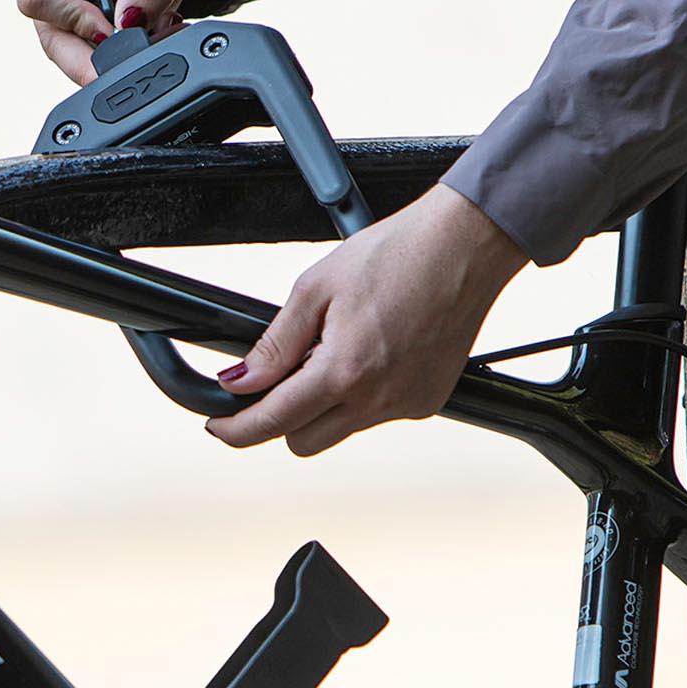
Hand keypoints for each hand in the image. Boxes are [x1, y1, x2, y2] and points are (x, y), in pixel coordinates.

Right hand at [15, 0, 216, 83]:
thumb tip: (130, 27)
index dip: (74, 20)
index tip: (112, 30)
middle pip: (53, 38)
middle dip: (97, 55)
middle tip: (139, 55)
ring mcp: (62, 9)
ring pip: (75, 56)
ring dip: (116, 58)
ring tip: (158, 33)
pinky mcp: (81, 30)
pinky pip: (95, 58)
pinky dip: (125, 57)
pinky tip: (153, 37)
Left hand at [207, 185, 529, 455]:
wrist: (466, 246)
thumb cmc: (396, 255)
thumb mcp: (315, 290)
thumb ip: (274, 345)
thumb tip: (241, 382)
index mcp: (343, 372)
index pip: (275, 421)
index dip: (238, 429)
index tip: (220, 425)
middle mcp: (378, 400)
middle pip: (304, 441)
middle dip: (283, 418)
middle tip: (282, 375)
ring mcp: (408, 405)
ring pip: (342, 429)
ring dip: (326, 404)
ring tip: (338, 347)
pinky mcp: (429, 401)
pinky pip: (378, 414)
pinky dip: (363, 395)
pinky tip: (372, 351)